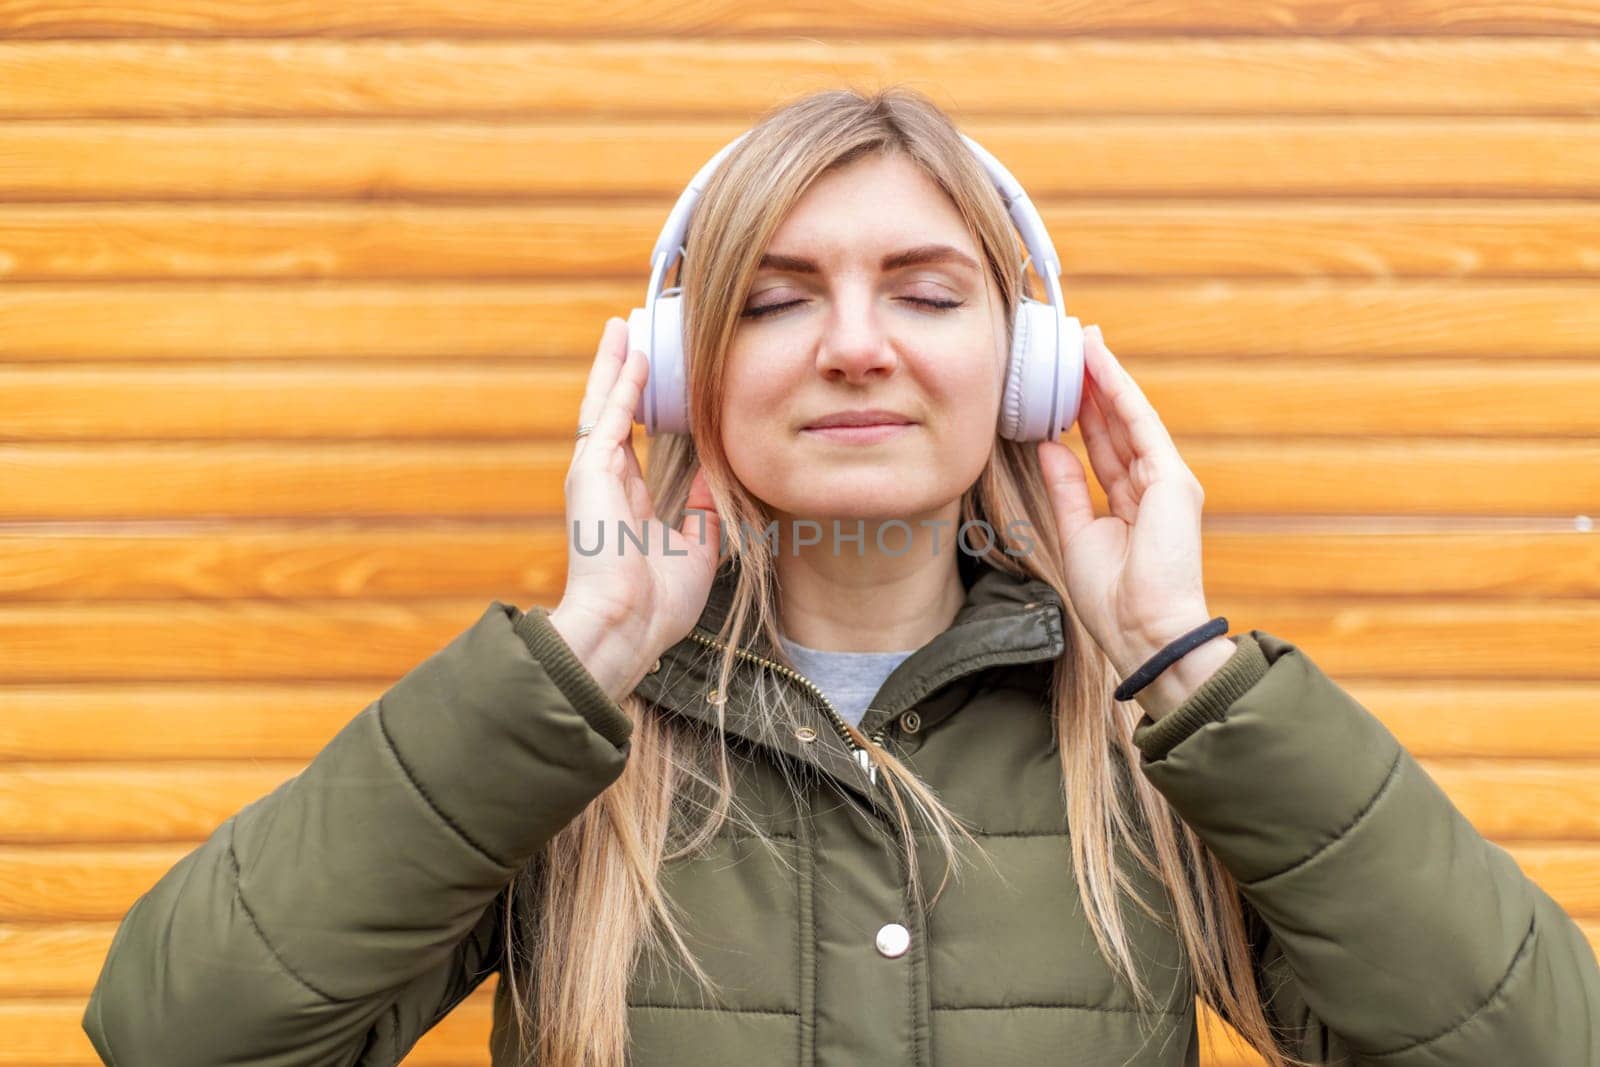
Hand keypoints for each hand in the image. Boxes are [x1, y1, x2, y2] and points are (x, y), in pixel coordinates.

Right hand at [549, 317, 723, 700]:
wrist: (628, 625)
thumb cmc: (660, 603)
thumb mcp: (698, 545)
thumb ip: (705, 505)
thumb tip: (714, 468)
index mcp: (629, 503)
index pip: (638, 442)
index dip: (651, 410)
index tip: (669, 380)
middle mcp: (608, 483)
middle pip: (617, 414)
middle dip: (627, 375)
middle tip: (639, 335)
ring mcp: (595, 474)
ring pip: (605, 404)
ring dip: (616, 365)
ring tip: (624, 326)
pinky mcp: (590, 470)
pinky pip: (608, 414)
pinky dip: (622, 381)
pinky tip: (634, 351)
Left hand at [1037, 325, 1223, 698]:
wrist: (1147, 632)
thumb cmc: (1114, 600)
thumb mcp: (1077, 533)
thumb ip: (1066, 487)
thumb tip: (1048, 446)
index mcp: (1131, 506)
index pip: (1104, 449)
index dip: (1085, 414)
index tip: (1064, 382)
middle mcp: (1152, 488)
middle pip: (1116, 426)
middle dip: (1094, 385)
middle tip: (1073, 345)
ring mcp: (1167, 481)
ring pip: (1129, 417)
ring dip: (1105, 376)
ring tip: (1083, 339)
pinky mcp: (1173, 479)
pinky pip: (1140, 424)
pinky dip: (1119, 391)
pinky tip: (1099, 363)